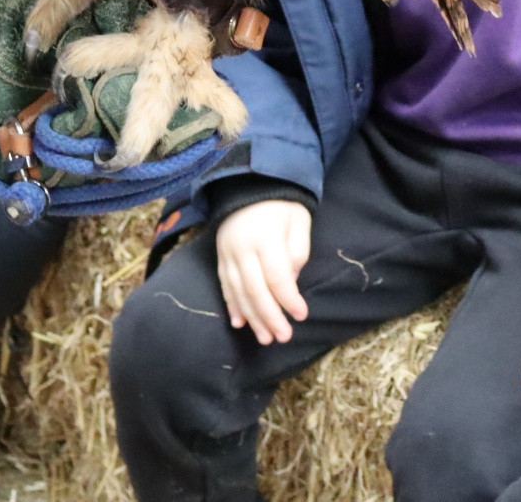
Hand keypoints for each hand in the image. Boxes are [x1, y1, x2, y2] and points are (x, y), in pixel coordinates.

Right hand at [214, 199, 310, 344]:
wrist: (248, 182)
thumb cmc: (281, 203)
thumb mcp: (299, 219)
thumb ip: (297, 251)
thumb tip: (290, 283)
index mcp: (265, 237)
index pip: (277, 276)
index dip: (289, 299)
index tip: (302, 316)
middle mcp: (242, 248)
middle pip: (255, 290)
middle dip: (270, 317)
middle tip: (283, 337)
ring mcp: (227, 253)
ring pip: (238, 292)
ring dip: (252, 317)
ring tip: (265, 337)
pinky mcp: (219, 256)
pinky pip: (224, 285)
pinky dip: (232, 305)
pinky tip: (240, 322)